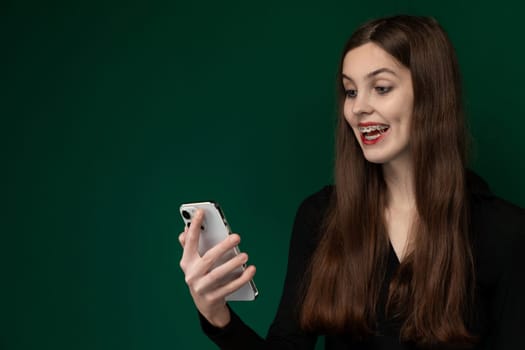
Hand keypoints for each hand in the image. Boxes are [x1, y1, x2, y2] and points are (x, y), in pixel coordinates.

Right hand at [179, 209, 256, 327]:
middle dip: (223, 247)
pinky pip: (229, 288)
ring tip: (245, 256)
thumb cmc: (202, 276)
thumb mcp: (194, 262)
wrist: (206, 306)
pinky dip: (241, 279)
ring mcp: (201, 288)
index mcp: (186, 262)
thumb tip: (185, 229)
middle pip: (208, 258)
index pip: (190, 242)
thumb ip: (190, 246)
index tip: (201, 212)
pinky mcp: (212, 299)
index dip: (194, 226)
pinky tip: (250, 270)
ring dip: (233, 264)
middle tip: (237, 237)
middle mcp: (191, 275)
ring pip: (218, 275)